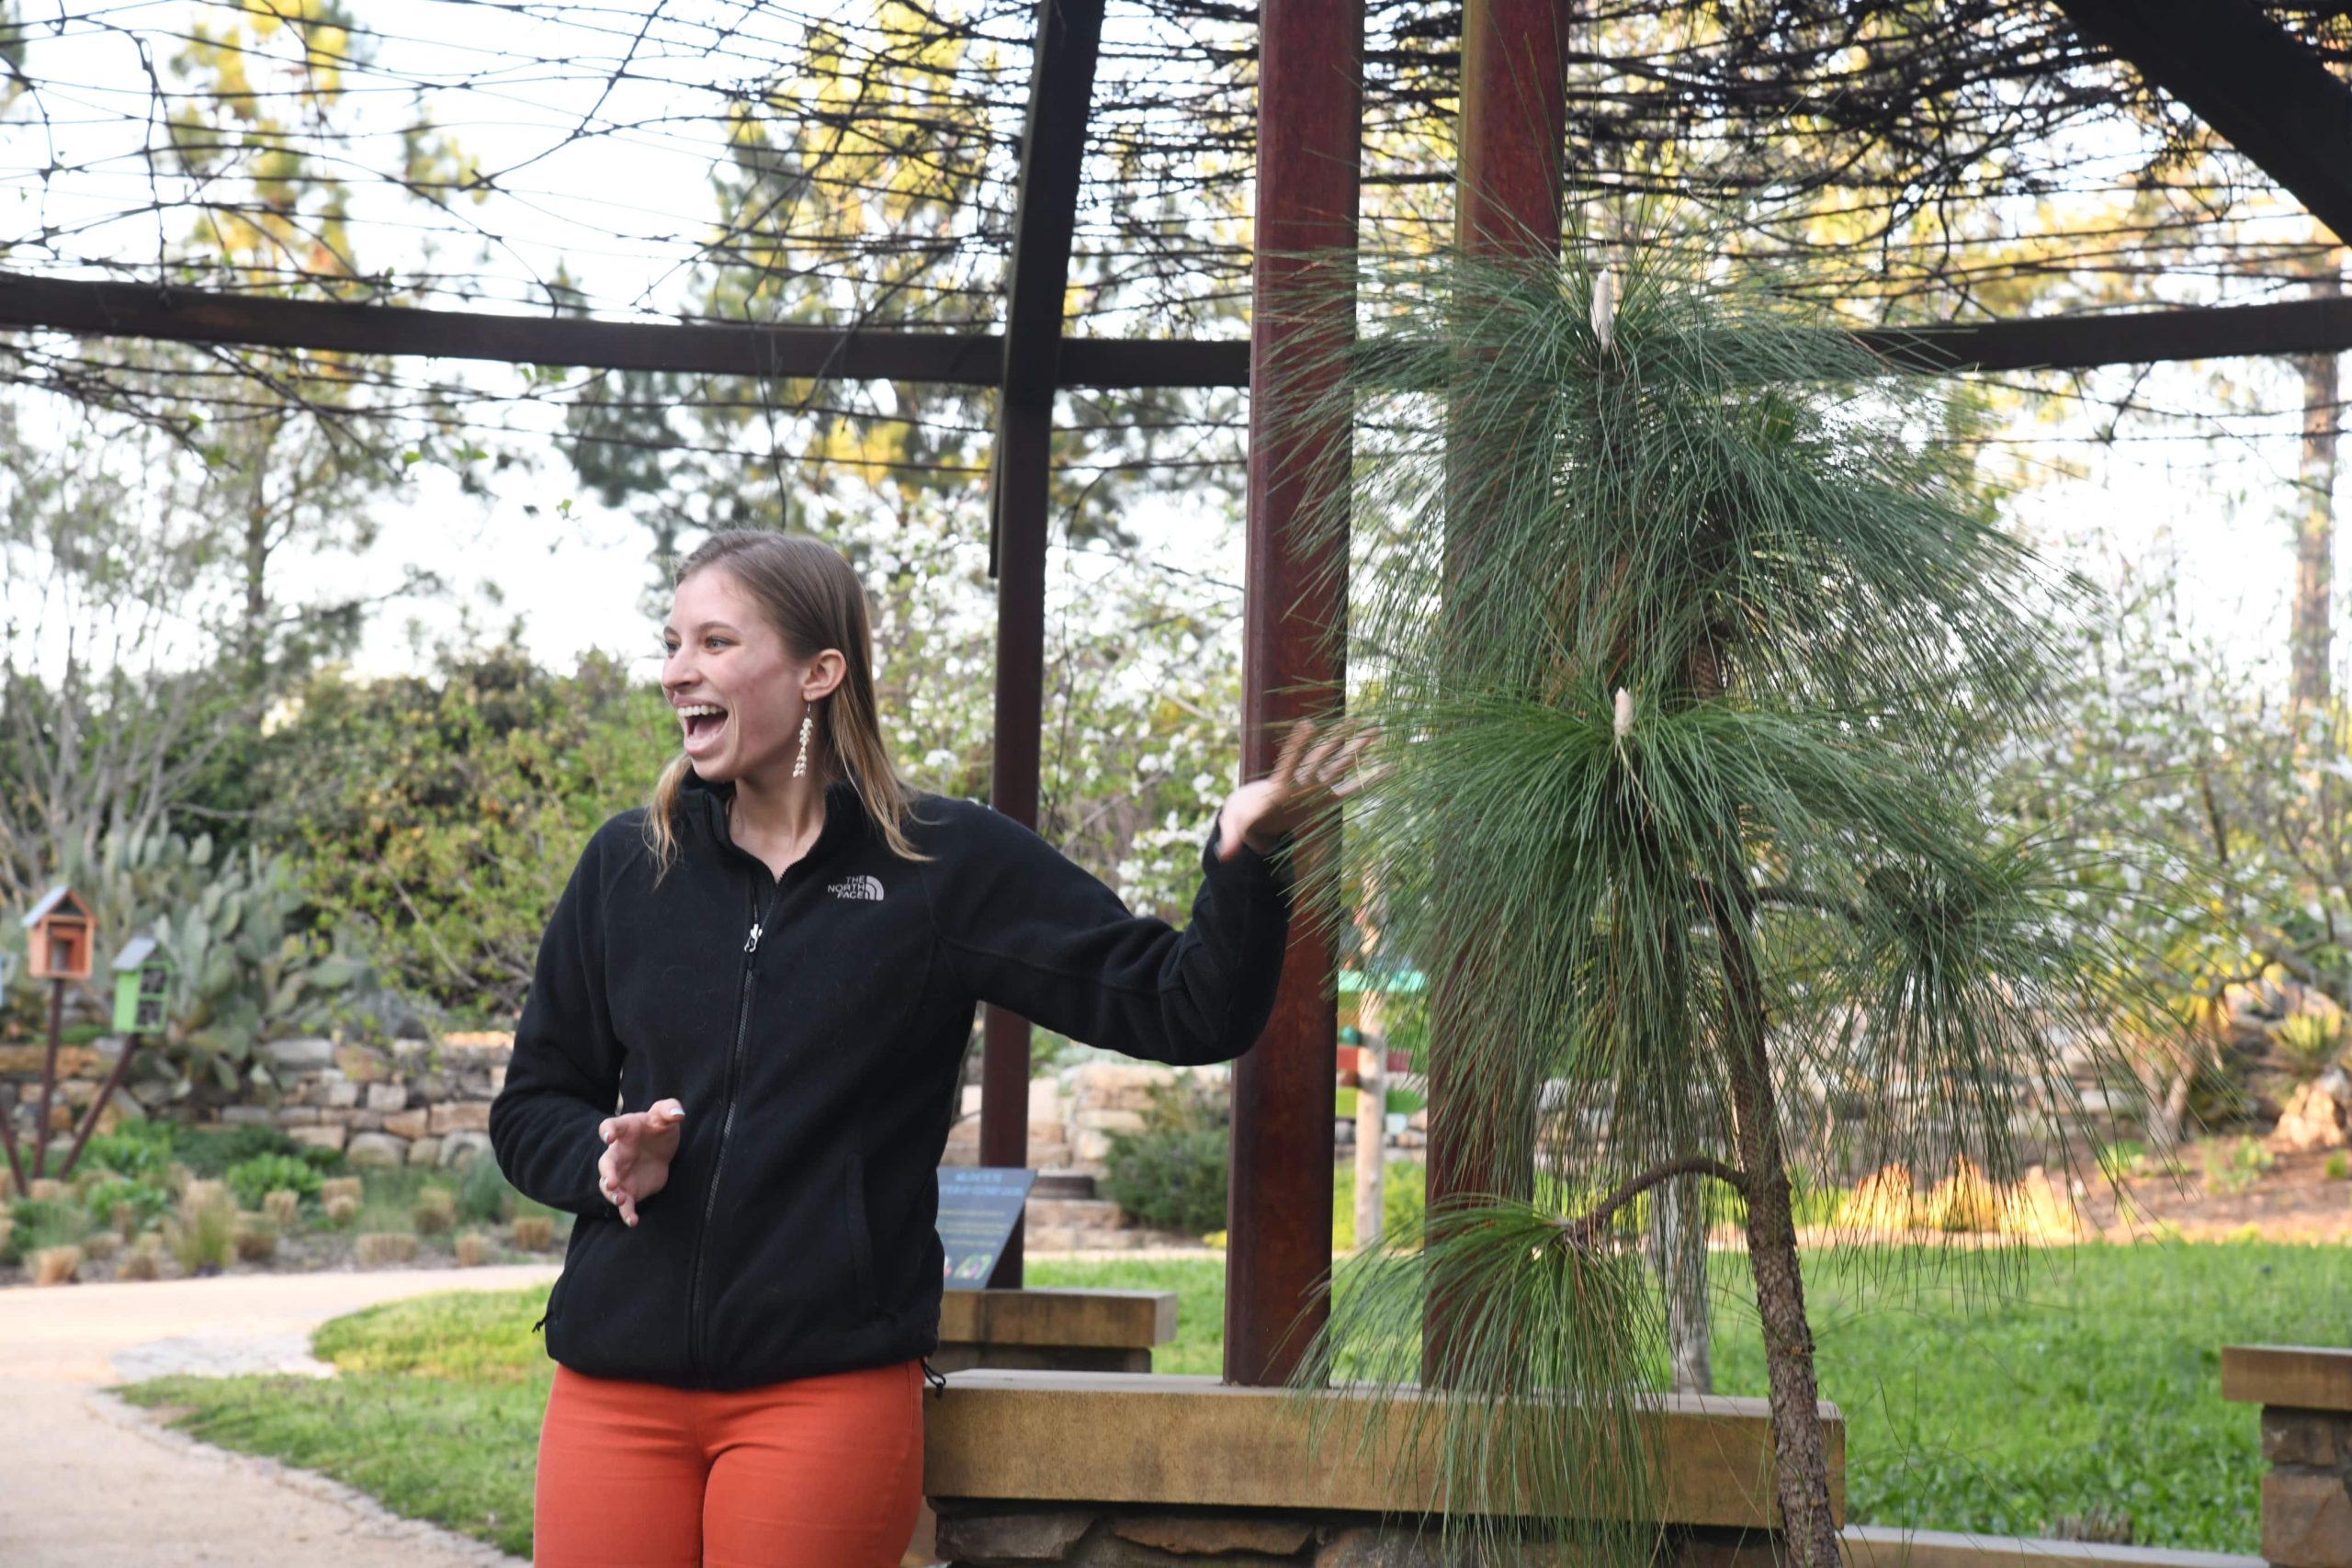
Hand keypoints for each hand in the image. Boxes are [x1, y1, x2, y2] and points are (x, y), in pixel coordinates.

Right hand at [597, 1098, 684, 1227]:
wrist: (659, 1149)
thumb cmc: (658, 1128)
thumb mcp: (665, 1114)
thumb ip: (669, 1109)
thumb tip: (678, 1113)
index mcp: (624, 1130)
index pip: (611, 1127)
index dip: (608, 1131)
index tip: (608, 1136)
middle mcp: (617, 1153)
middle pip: (606, 1164)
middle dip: (607, 1174)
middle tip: (612, 1182)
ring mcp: (621, 1174)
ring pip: (610, 1187)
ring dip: (613, 1194)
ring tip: (621, 1200)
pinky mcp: (630, 1190)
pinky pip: (625, 1204)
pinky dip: (627, 1213)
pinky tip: (633, 1221)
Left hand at [1216, 718, 1378, 859]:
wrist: (1255, 813)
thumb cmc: (1244, 816)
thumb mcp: (1235, 825)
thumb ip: (1232, 838)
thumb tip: (1223, 856)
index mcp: (1281, 784)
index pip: (1291, 760)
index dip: (1298, 744)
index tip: (1307, 724)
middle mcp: (1302, 780)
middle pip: (1322, 755)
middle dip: (1338, 738)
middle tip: (1357, 719)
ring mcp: (1316, 787)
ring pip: (1338, 764)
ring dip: (1356, 749)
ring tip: (1374, 731)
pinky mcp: (1325, 799)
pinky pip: (1351, 790)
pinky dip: (1368, 781)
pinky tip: (1387, 770)